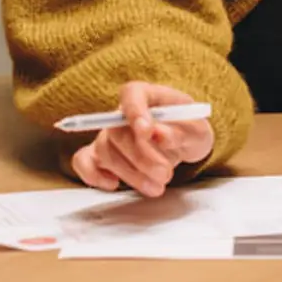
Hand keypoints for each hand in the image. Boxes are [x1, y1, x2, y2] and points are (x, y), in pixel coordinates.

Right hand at [70, 82, 213, 198]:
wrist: (184, 143)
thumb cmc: (188, 130)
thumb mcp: (198, 130)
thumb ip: (182, 131)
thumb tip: (160, 135)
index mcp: (147, 95)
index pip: (131, 94)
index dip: (135, 111)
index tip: (147, 131)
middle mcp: (122, 113)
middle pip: (117, 130)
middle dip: (141, 157)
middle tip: (165, 174)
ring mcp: (109, 134)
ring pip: (105, 151)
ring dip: (130, 174)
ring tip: (158, 186)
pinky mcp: (101, 155)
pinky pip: (83, 161)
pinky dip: (92, 174)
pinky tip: (114, 184)